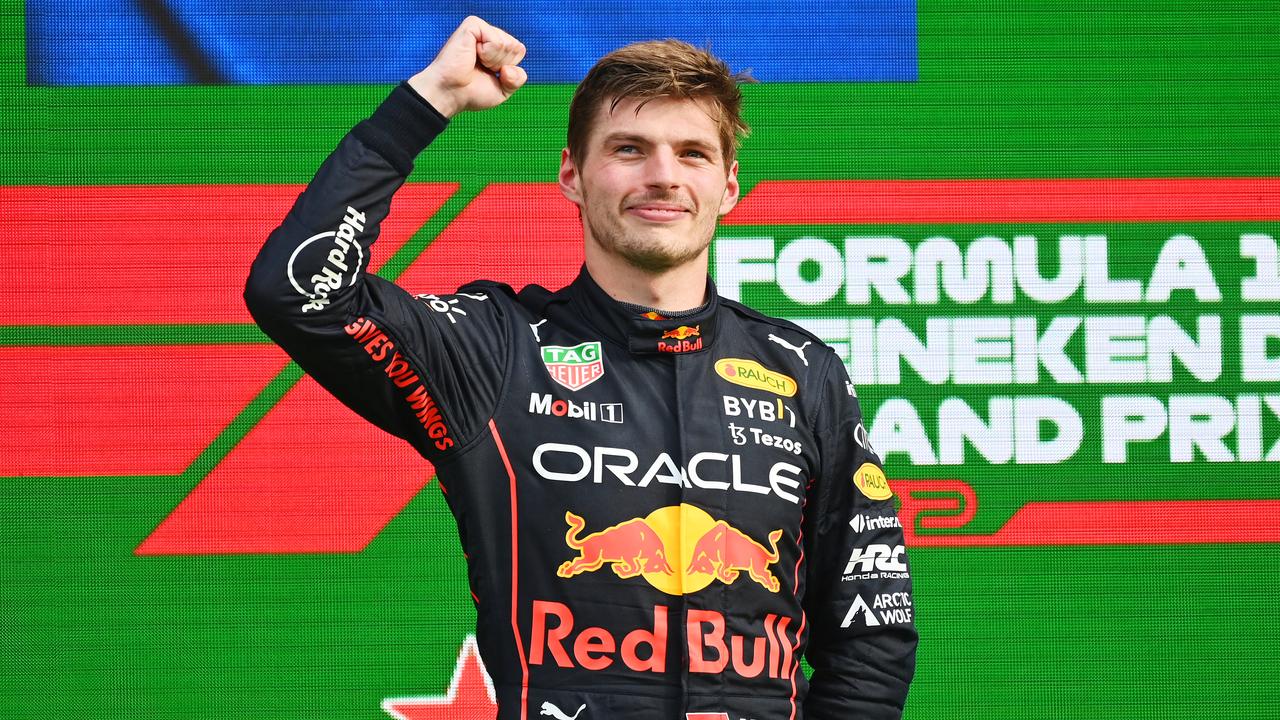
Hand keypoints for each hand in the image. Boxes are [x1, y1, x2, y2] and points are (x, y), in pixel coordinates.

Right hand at [408, 16, 527, 117]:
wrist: (450, 94)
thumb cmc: (471, 93)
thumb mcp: (503, 90)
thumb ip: (517, 79)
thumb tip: (510, 67)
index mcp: (495, 47)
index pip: (519, 50)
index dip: (509, 69)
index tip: (488, 73)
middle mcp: (488, 35)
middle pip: (516, 47)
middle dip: (502, 65)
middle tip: (480, 69)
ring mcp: (480, 29)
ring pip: (507, 44)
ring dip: (493, 61)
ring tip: (475, 63)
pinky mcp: (472, 25)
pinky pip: (496, 41)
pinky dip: (488, 54)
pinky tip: (472, 55)